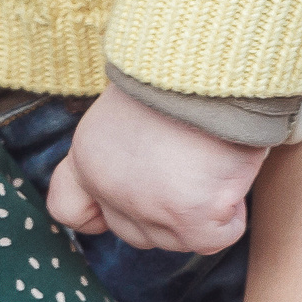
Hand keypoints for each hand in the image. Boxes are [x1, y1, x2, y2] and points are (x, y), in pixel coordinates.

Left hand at [46, 83, 268, 254]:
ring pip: (178, 239)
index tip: (129, 200)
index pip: (69, 209)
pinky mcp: (190, 219)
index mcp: (87, 156)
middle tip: (189, 166)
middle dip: (164, 211)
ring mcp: (147, 208)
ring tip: (209, 160)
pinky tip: (228, 173)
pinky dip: (232, 212)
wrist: (202, 61)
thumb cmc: (174, 73)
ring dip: (202, 210)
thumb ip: (126, 149)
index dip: (99, 213)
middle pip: (134, 232)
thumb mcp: (128, 108)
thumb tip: (157, 174)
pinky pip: (219, 234)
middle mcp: (108, 188)